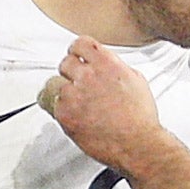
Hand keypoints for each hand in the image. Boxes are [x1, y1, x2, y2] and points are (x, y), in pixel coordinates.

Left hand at [38, 36, 160, 170]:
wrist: (137, 144)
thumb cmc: (140, 118)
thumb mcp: (136, 80)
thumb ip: (115, 68)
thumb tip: (106, 65)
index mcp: (107, 64)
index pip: (80, 44)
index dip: (78, 51)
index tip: (77, 56)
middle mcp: (88, 76)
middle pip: (65, 62)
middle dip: (71, 72)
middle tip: (77, 84)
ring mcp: (73, 94)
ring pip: (53, 84)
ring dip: (62, 91)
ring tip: (75, 102)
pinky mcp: (64, 113)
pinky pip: (49, 104)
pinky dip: (59, 109)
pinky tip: (72, 115)